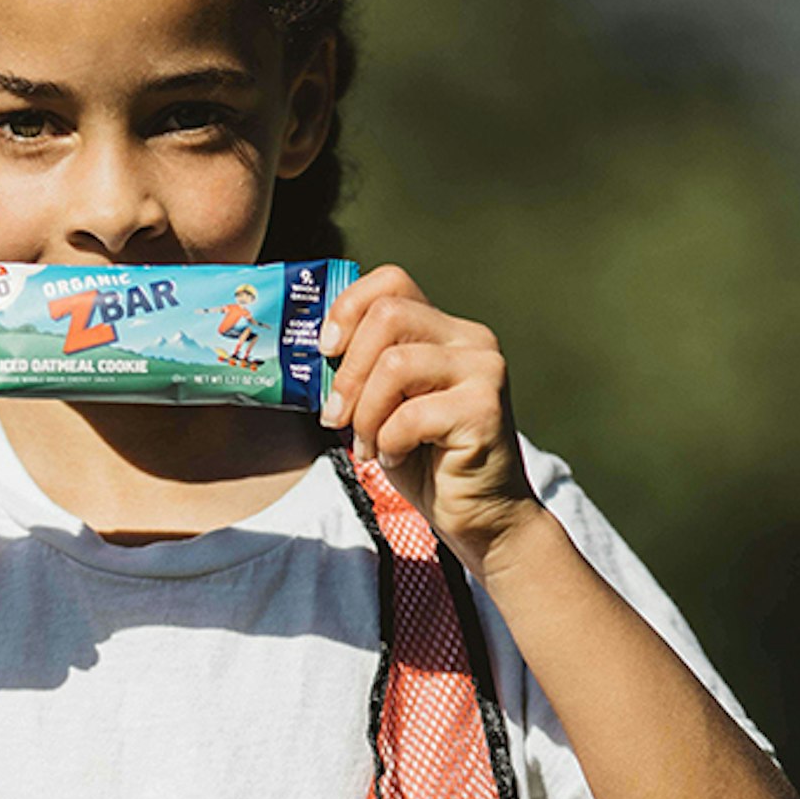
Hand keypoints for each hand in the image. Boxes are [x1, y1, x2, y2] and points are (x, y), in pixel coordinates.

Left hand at [320, 265, 540, 579]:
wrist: (481, 517)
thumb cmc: (426, 461)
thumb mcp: (384, 407)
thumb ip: (363, 372)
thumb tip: (314, 350)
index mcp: (445, 331)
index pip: (392, 281)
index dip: (348, 308)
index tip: (327, 350)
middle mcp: (471, 340)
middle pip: (388, 315)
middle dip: (348, 371)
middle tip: (336, 416)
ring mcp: (483, 371)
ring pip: (395, 364)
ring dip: (366, 413)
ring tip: (370, 444)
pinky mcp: (485, 409)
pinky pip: (410, 415)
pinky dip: (389, 442)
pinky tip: (397, 457)